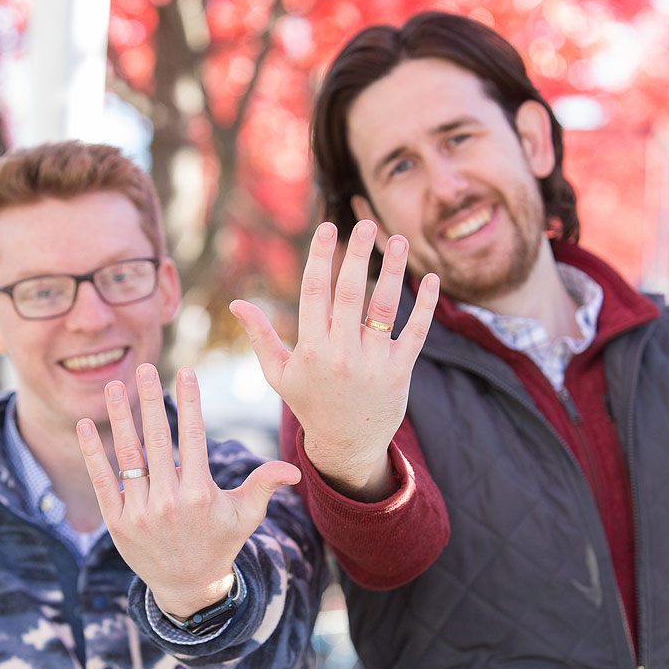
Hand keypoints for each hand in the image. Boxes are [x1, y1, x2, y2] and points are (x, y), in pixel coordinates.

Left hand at [76, 364, 300, 618]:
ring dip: (119, 417)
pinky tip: (85, 425)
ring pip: (128, 455)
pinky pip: (102, 480)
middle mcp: (169, 501)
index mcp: (201, 494)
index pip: (194, 437)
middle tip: (143, 366)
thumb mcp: (246, 515)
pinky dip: (92, 452)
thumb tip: (294, 469)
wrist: (188, 587)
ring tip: (114, 385)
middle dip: (150, 399)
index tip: (185, 372)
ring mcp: (139, 512)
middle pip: (157, 439)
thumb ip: (264, 484)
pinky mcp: (116, 522)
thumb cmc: (220, 543)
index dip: (190, 401)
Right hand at [230, 220, 438, 499]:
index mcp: (310, 349)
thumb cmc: (310, 402)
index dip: (320, 257)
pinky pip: (415, 333)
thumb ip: (260, 336)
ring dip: (394, 271)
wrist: (347, 445)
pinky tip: (432, 279)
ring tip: (400, 240)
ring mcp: (373, 363)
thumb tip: (236, 304)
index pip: (314, 293)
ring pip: (385, 308)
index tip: (327, 228)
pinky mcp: (400, 372)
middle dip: (357, 255)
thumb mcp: (279, 373)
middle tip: (365, 223)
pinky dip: (426, 306)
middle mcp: (341, 354)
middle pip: (350, 294)